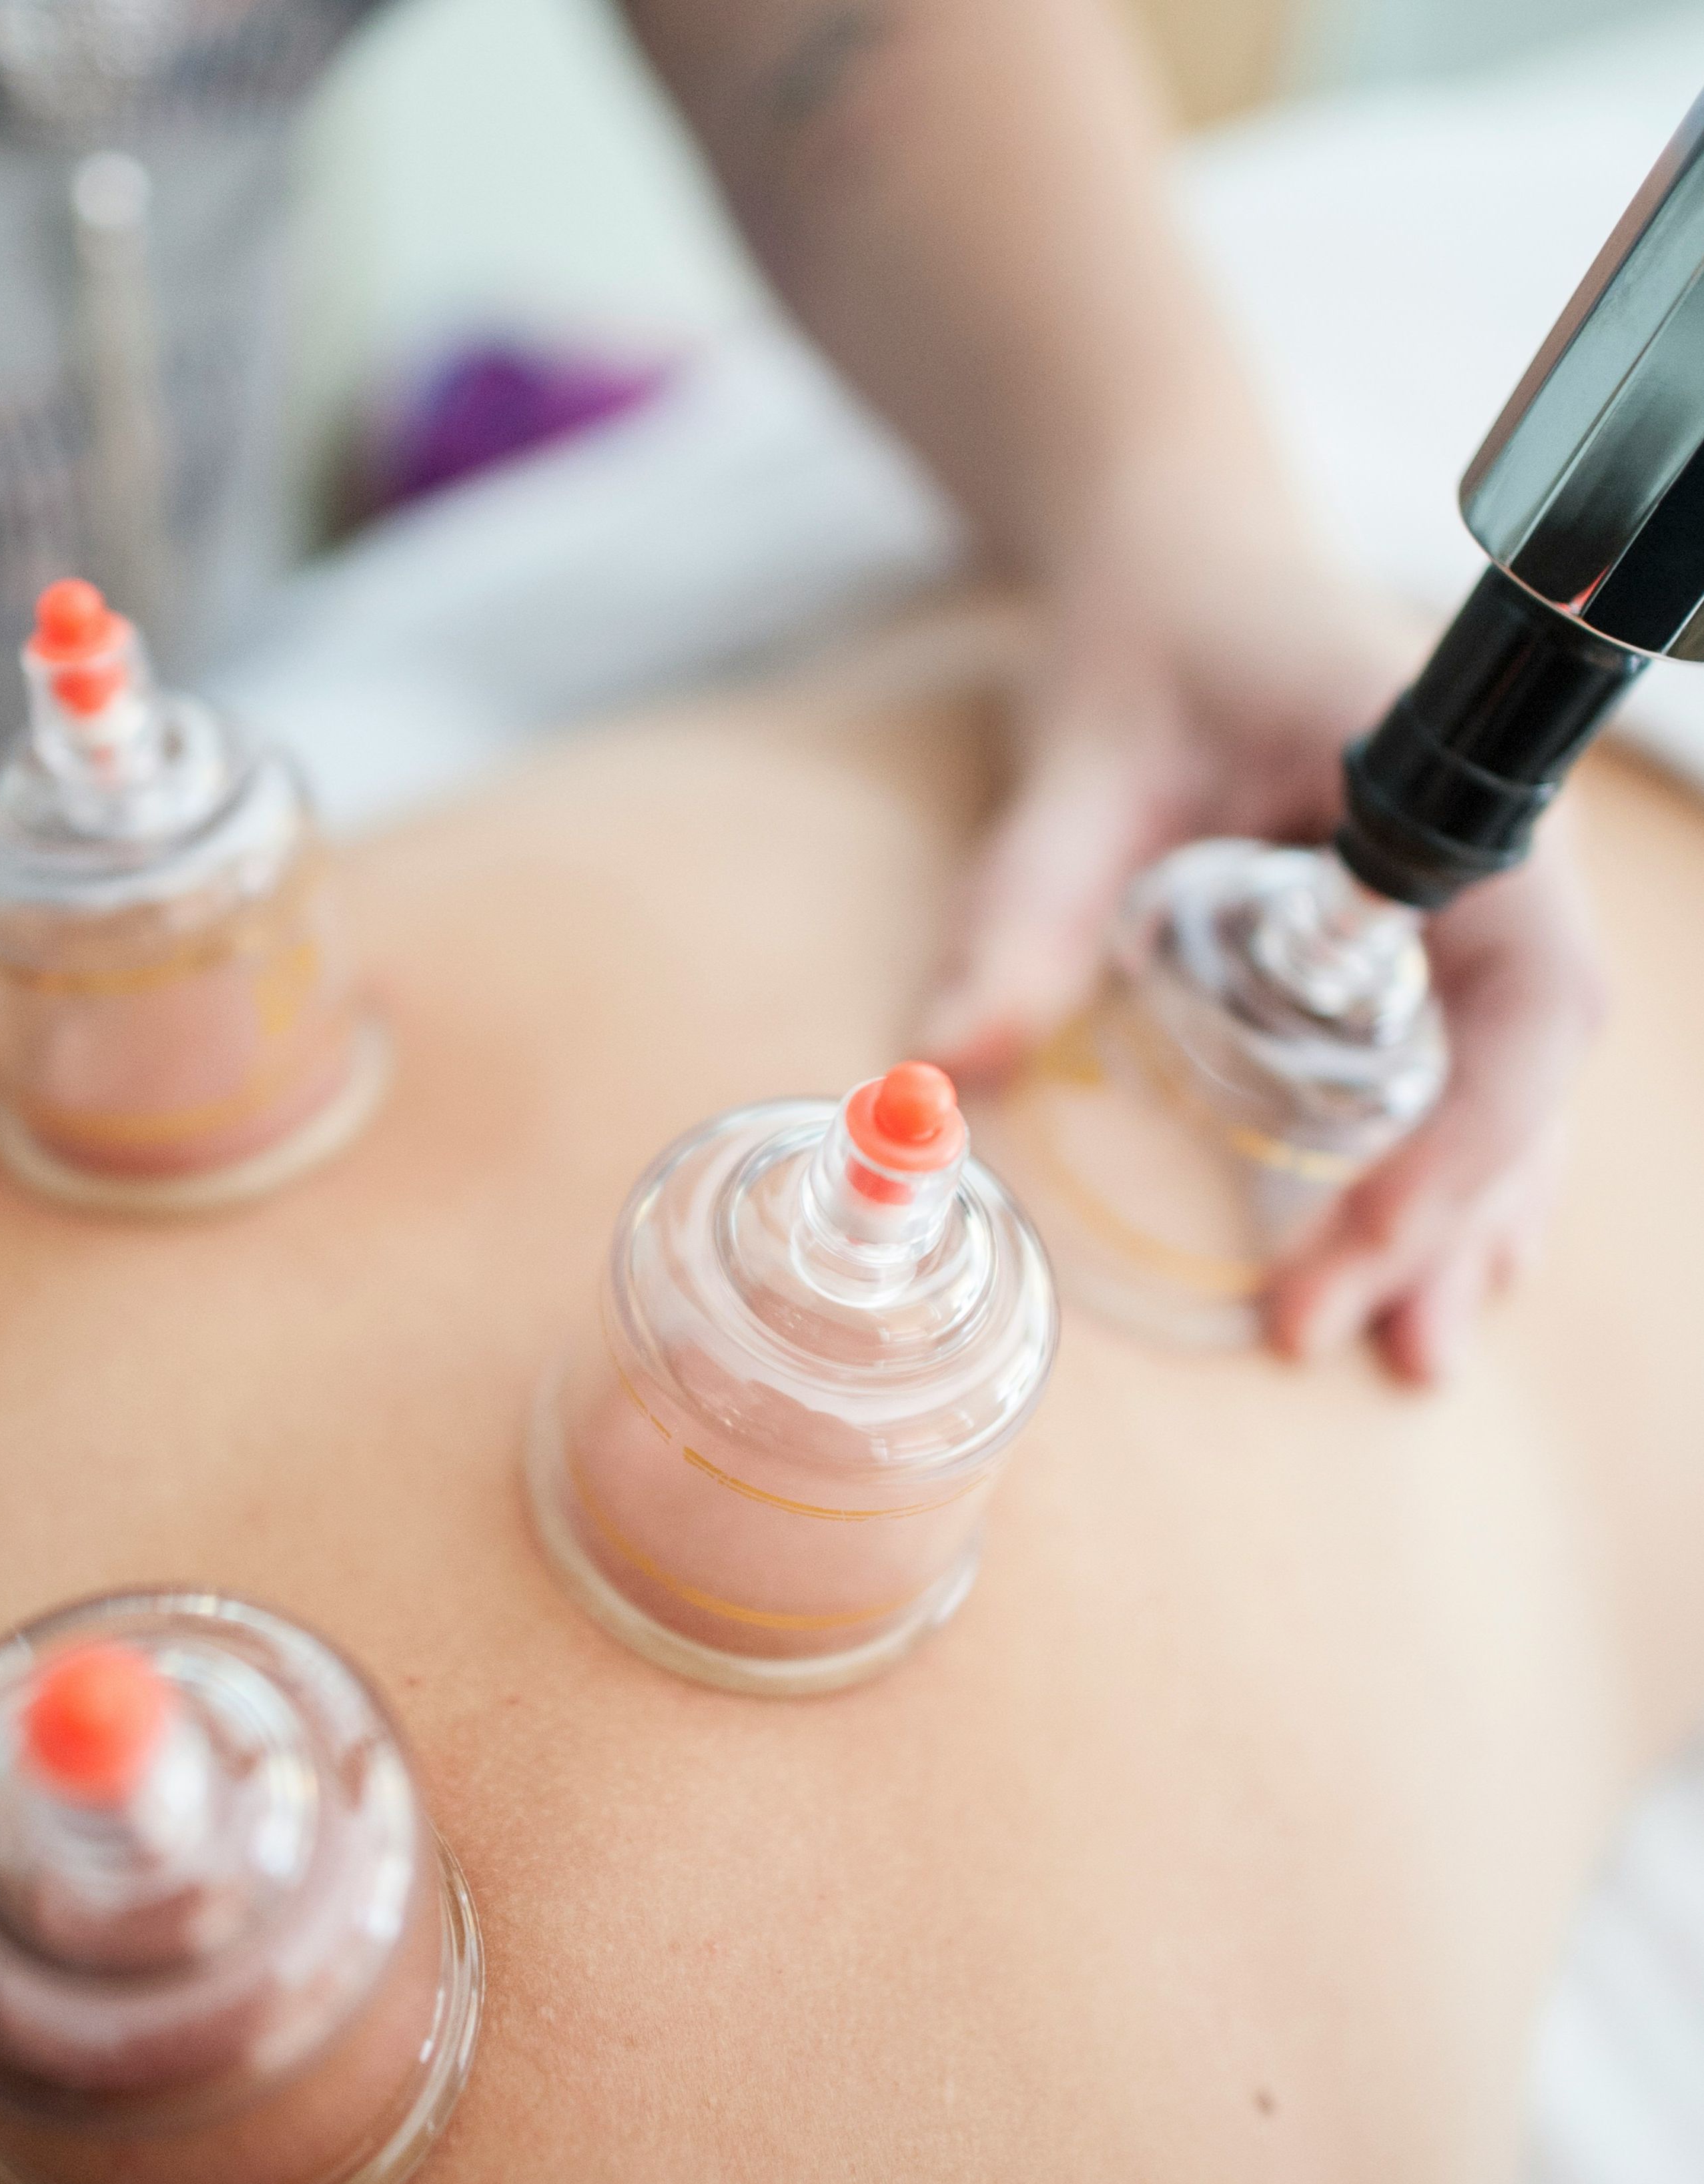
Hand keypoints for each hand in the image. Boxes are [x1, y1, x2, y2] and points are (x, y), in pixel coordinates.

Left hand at [919, 477, 1606, 1381]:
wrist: (1179, 553)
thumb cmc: (1149, 632)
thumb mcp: (1080, 763)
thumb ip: (1026, 905)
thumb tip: (938, 1071)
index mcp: (1449, 785)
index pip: (1527, 993)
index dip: (1470, 1138)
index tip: (1362, 1245)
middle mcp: (1494, 848)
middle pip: (1521, 1064)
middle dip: (1451, 1214)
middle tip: (1374, 1349)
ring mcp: (1471, 889)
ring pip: (1508, 1075)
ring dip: (1463, 1213)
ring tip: (1406, 1348)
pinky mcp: (1422, 921)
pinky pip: (1464, 1052)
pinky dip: (1442, 1156)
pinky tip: (1414, 1249)